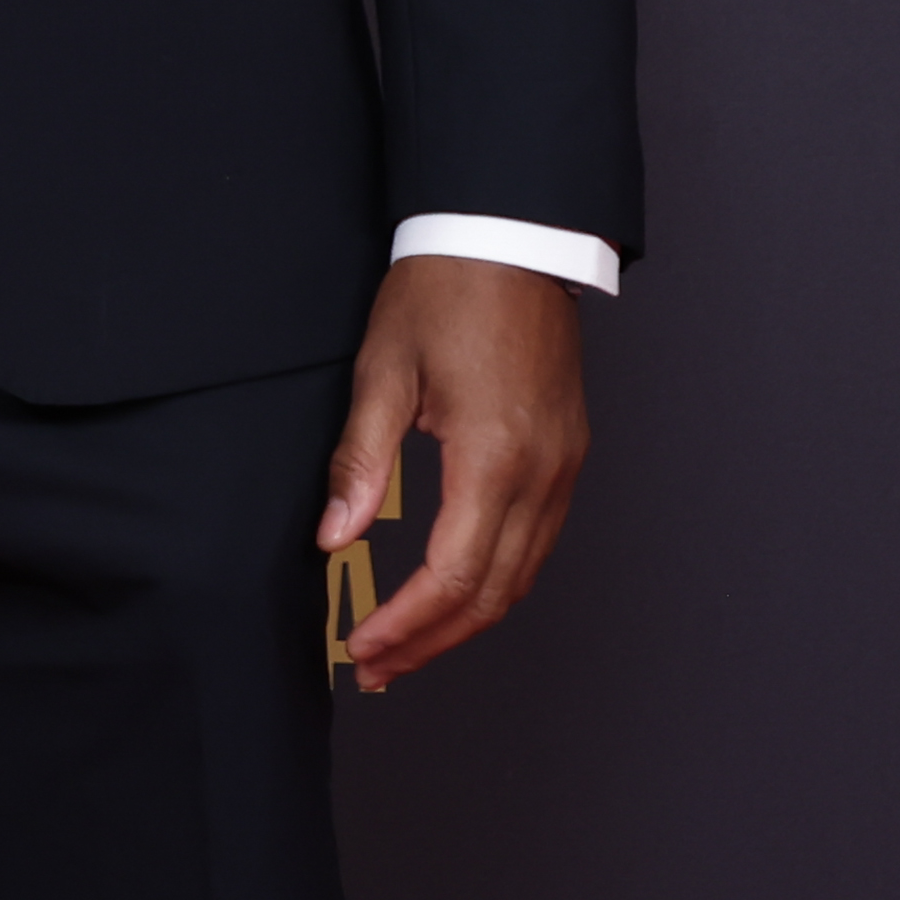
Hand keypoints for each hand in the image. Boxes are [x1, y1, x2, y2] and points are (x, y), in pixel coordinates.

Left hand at [316, 255, 588, 691]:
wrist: (508, 233)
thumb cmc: (444, 290)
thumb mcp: (384, 370)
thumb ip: (358, 463)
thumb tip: (332, 539)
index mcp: (495, 456)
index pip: (452, 576)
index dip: (406, 624)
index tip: (362, 646)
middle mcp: (543, 472)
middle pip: (494, 594)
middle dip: (433, 642)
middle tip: (378, 666)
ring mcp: (564, 465)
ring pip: (522, 576)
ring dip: (465, 621)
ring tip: (409, 644)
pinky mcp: (568, 453)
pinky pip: (538, 542)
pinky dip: (496, 581)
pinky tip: (456, 591)